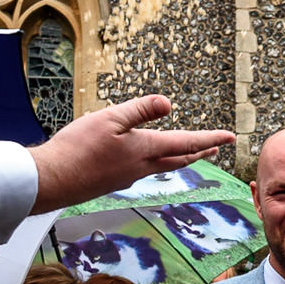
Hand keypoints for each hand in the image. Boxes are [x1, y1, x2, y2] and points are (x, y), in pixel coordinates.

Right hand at [30, 96, 234, 213]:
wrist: (53, 180)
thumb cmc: (77, 148)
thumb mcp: (109, 119)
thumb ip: (139, 110)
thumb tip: (168, 103)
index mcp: (145, 149)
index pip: (186, 142)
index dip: (210, 139)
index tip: (231, 137)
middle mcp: (143, 167)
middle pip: (180, 159)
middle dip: (201, 151)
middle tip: (217, 147)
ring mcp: (129, 176)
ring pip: (164, 166)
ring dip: (182, 158)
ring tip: (192, 153)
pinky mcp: (115, 180)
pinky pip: (145, 170)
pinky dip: (158, 162)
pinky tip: (149, 159)